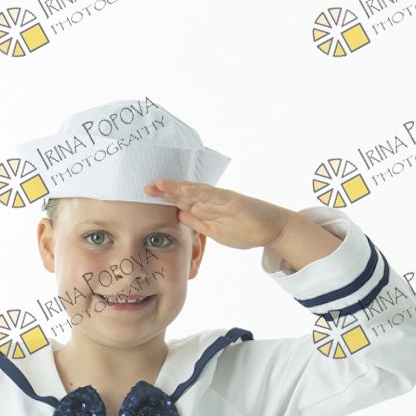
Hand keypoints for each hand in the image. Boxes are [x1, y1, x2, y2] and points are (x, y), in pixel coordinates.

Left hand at [143, 179, 290, 249]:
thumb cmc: (244, 230)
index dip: (164, 198)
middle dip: (164, 190)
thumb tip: (179, 214)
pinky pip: (212, 195)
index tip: (146, 196)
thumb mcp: (213, 231)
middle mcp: (210, 200)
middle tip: (145, 187)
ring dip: (177, 187)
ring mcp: (220, 199)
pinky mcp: (231, 200)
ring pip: (194, 191)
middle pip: (183, 193)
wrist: (270, 230)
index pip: (180, 201)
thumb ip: (197, 222)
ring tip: (159, 184)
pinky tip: (185, 189)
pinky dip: (198, 192)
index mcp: (205, 208)